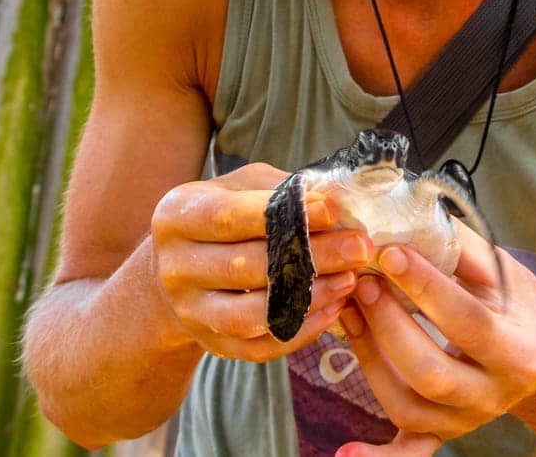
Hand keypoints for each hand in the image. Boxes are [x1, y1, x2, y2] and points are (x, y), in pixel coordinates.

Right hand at [149, 162, 373, 360]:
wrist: (180, 269)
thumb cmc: (223, 217)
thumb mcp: (241, 187)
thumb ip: (281, 189)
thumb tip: (335, 195)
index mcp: (177, 217)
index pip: (229, 216)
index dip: (283, 214)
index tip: (332, 210)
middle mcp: (175, 268)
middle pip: (247, 266)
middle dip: (312, 257)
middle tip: (360, 247)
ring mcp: (191, 312)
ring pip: (252, 315)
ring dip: (308, 299)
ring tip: (349, 280)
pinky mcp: (212, 345)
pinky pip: (260, 348)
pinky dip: (301, 332)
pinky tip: (333, 308)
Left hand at [335, 223, 535, 446]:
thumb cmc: (518, 305)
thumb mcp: (504, 272)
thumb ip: (459, 247)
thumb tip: (406, 212)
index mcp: (518, 351)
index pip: (467, 322)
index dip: (425, 288)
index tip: (390, 252)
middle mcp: (494, 396)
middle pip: (432, 372)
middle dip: (389, 325)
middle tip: (363, 282)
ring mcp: (466, 421)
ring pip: (408, 405)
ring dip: (369, 359)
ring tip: (348, 313)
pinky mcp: (443, 433)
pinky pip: (409, 452)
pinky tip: (344, 454)